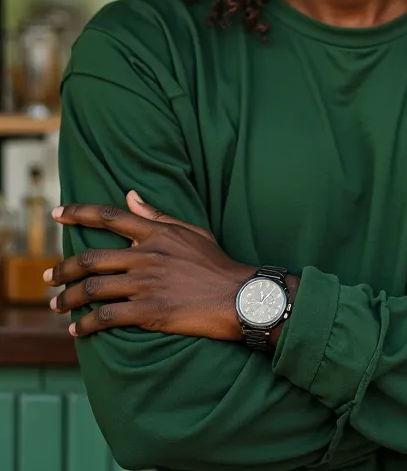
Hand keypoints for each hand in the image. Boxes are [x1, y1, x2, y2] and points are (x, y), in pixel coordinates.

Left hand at [45, 191, 255, 340]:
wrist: (238, 297)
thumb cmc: (216, 263)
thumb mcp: (190, 231)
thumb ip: (157, 215)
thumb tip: (130, 196)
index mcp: (156, 233)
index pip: (109, 216)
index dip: (78, 213)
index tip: (57, 213)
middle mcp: (146, 255)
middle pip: (90, 258)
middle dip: (63, 269)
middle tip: (48, 277)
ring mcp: (146, 284)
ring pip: (92, 289)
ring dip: (68, 299)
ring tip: (57, 306)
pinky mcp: (149, 312)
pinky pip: (106, 318)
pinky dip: (86, 326)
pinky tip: (78, 331)